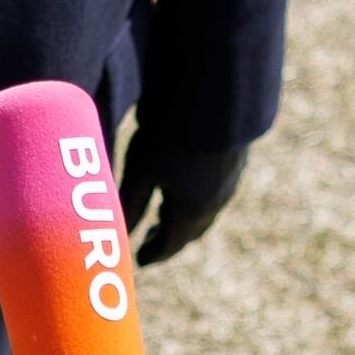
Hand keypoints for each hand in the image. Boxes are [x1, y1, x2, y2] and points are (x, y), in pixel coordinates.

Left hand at [122, 133, 245, 264]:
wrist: (216, 93)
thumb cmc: (171, 134)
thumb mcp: (142, 170)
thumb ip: (130, 204)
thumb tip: (118, 238)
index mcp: (192, 210)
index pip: (171, 244)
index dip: (153, 254)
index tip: (139, 261)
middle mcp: (216, 201)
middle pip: (190, 230)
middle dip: (169, 237)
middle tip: (148, 239)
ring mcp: (230, 179)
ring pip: (204, 209)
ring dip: (183, 217)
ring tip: (163, 211)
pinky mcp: (235, 157)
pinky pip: (214, 189)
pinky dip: (196, 197)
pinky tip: (185, 182)